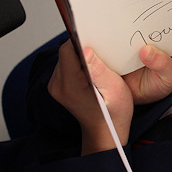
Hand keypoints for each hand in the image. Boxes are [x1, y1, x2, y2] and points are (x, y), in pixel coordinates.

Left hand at [48, 41, 171, 154]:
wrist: (106, 131)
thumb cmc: (114, 113)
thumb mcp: (115, 90)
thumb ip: (99, 70)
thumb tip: (85, 50)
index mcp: (69, 84)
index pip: (68, 48)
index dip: (83, 40)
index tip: (99, 41)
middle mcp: (57, 84)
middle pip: (67, 51)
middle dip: (84, 47)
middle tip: (103, 53)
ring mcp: (56, 86)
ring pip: (67, 56)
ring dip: (82, 55)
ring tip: (100, 63)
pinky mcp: (59, 86)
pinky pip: (68, 64)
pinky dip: (80, 62)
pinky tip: (94, 70)